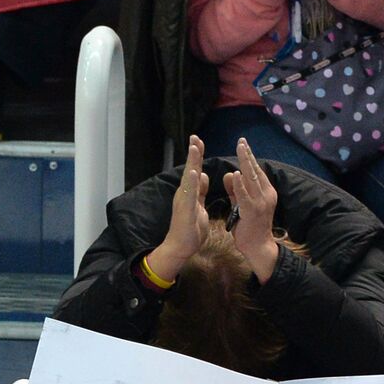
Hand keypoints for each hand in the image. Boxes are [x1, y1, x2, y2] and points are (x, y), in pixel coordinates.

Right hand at [147, 136, 209, 281]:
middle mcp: (185, 194)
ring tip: (194, 147)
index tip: (199, 141)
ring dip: (192, 163)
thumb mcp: (198, 206)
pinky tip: (195, 172)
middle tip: (195, 136)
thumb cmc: (190, 229)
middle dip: (193, 153)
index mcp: (190, 192)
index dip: (197, 156)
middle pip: (190, 169)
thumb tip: (203, 175)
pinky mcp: (185, 210)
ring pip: (189, 179)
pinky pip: (190, 195)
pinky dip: (192, 183)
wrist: (181, 247)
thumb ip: (199, 191)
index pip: (195, 170)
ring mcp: (184, 201)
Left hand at [225, 138, 279, 281]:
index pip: (257, 171)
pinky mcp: (252, 211)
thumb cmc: (250, 227)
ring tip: (240, 148)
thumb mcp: (242, 204)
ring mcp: (261, 202)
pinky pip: (245, 195)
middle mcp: (266, 194)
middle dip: (248, 154)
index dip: (249, 157)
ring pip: (252, 178)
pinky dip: (240, 184)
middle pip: (256, 170)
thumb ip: (236, 190)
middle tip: (241, 140)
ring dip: (245, 162)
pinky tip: (236, 173)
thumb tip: (230, 173)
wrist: (258, 247)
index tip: (243, 144)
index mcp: (266, 192)